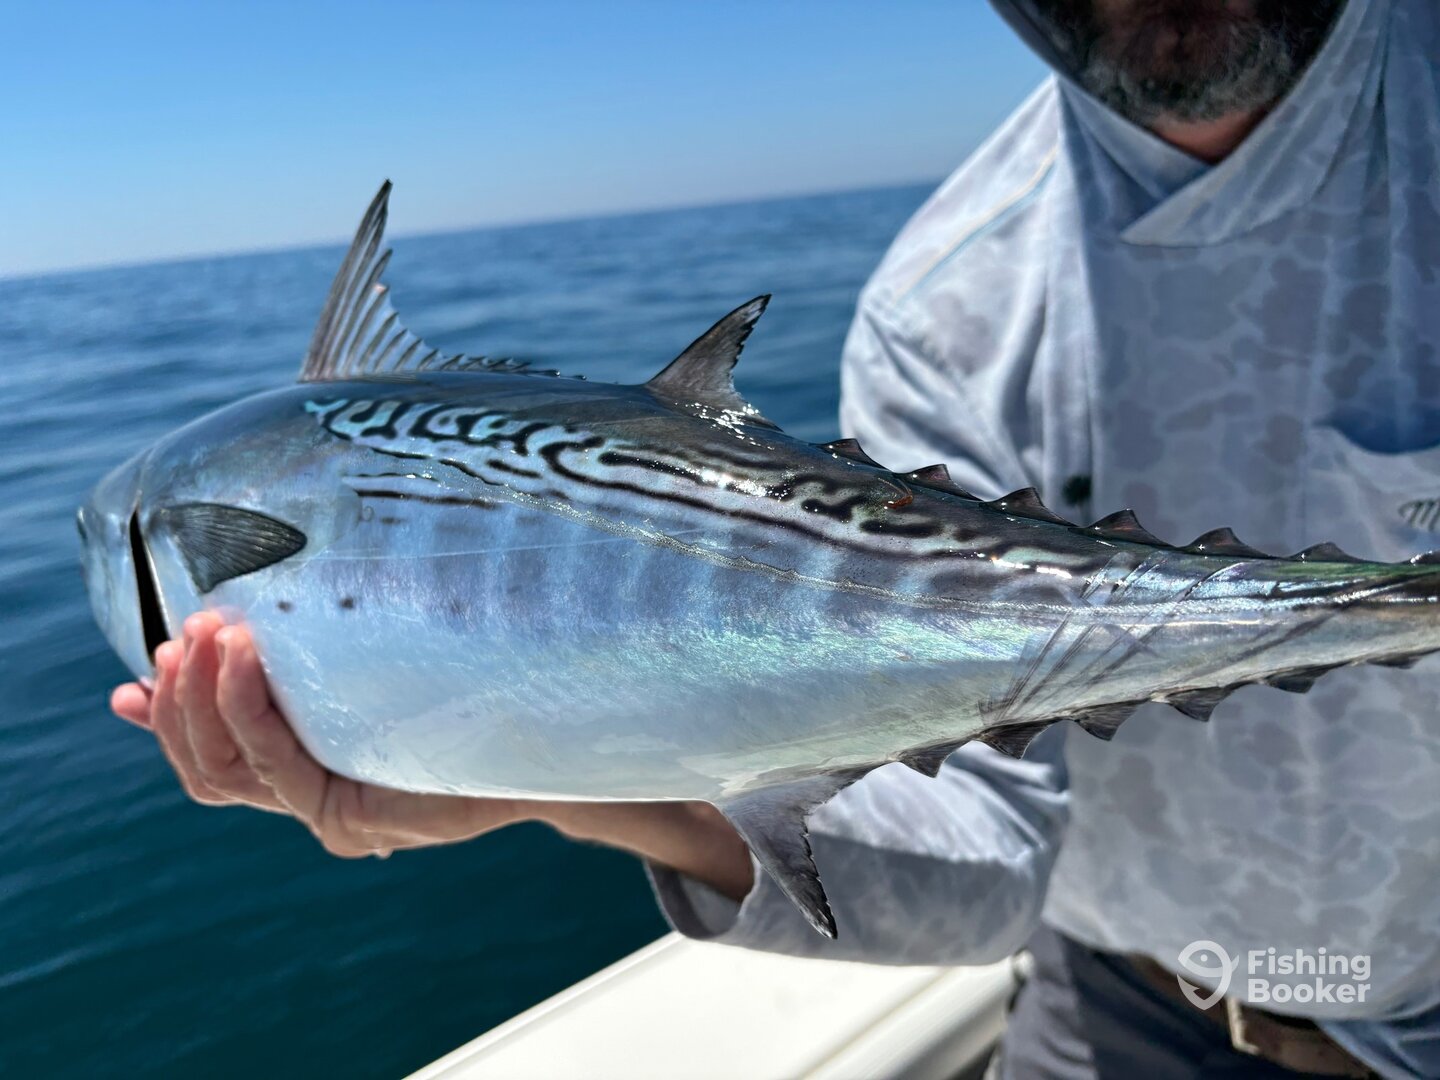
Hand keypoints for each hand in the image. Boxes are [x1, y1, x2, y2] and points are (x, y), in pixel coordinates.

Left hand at [110, 613, 754, 897]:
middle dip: (200, 700)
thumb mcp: (605, 774)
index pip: (288, 777)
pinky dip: (178, 712)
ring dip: (180, 702)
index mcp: (388, 813)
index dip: (252, 713)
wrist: (556, 758)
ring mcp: (315, 776)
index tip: (247, 639)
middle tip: (206, 620)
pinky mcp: (307, 743)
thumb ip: (646, 816)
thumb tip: (723, 849)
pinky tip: (148, 682)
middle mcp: (343, 804)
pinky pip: (221, 743)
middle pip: (227, 772)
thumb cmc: (573, 756)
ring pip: (212, 763)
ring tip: (181, 633)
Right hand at [111, 613, 532, 856]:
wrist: (547, 737)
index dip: (165, 721)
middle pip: (206, 768)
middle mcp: (312, 799)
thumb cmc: (471, 689)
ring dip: (203, 699)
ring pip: (227, 770)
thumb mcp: (385, 663)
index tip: (131, 679)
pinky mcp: (353, 815)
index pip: (211, 760)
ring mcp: (330, 814)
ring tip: (204, 637)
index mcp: (312, 768)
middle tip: (172, 641)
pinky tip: (244, 657)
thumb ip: (328, 656)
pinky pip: (278, 765)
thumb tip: (271, 604)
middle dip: (177, 702)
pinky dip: (249, 707)